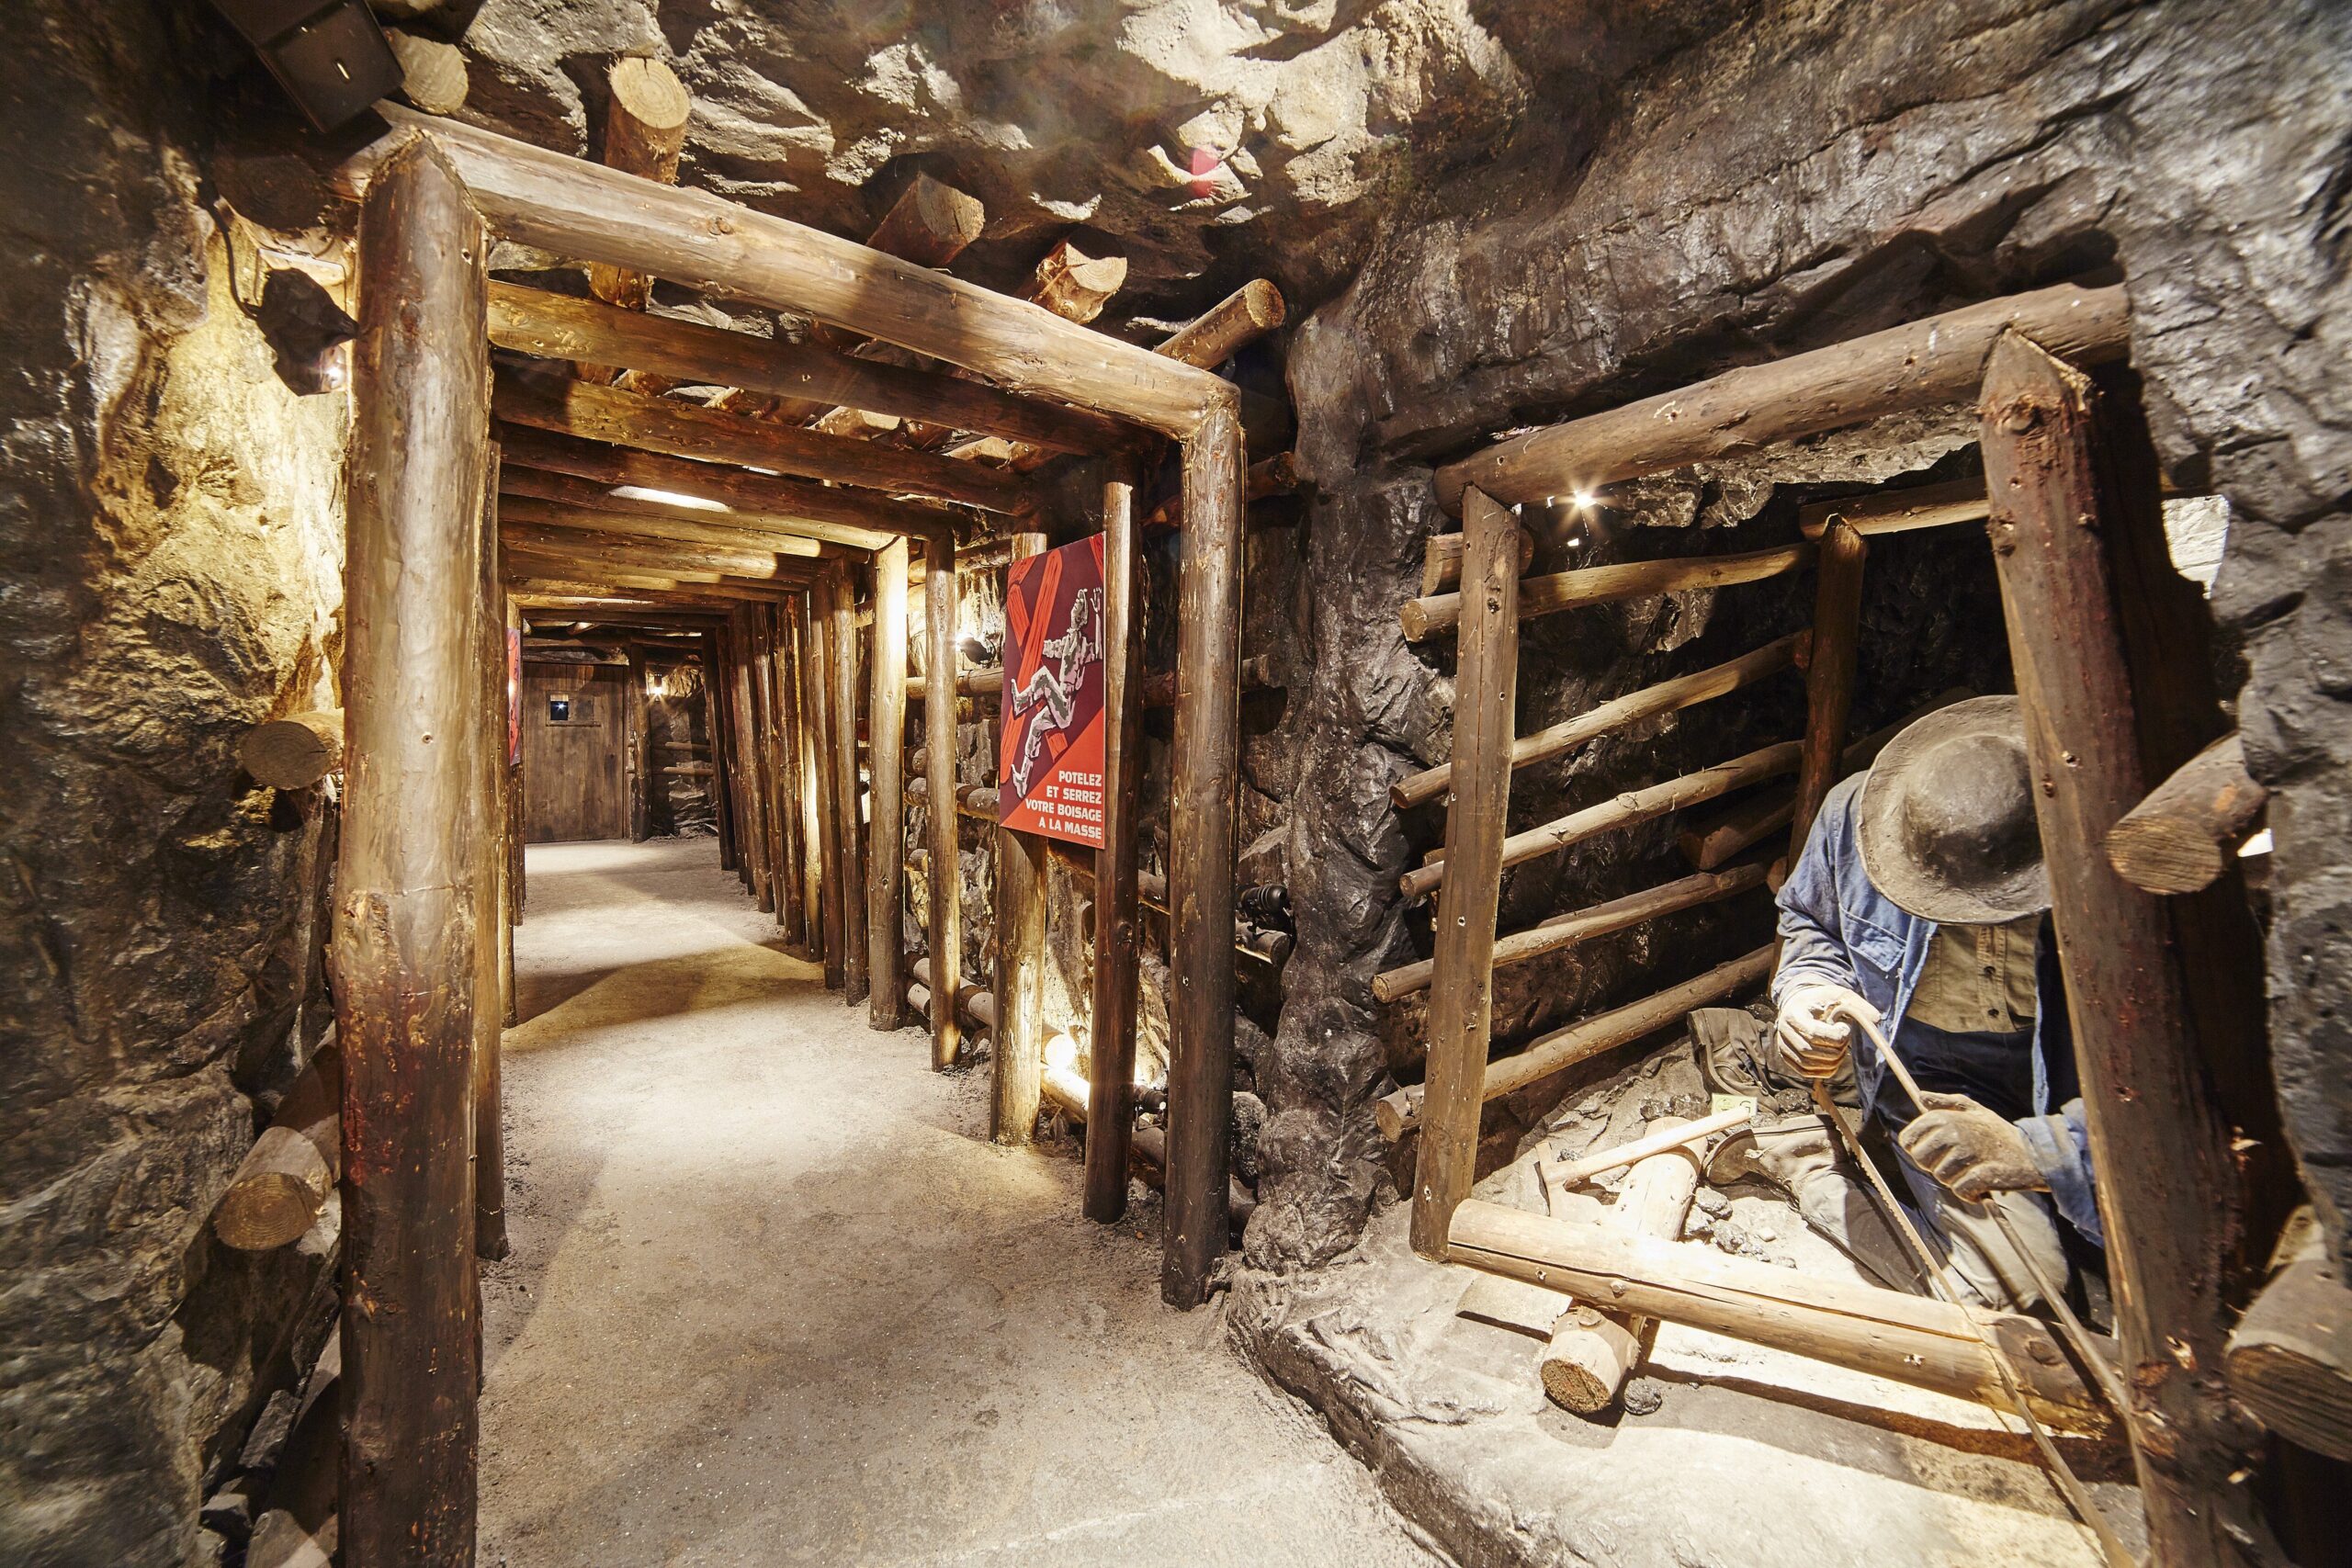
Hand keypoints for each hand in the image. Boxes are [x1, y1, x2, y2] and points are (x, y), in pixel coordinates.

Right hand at [1773, 985, 1876, 1079]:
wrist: (1800, 1003)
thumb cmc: (1821, 999)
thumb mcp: (1840, 995)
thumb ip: (1857, 1005)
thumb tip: (1876, 1019)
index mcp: (1794, 1014)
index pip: (1814, 1034)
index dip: (1835, 1036)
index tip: (1845, 1028)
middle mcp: (1783, 1031)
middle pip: (1810, 1051)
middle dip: (1835, 1050)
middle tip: (1844, 1041)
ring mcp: (1783, 1046)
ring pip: (1808, 1064)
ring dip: (1830, 1062)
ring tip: (1839, 1049)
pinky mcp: (1787, 1057)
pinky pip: (1805, 1072)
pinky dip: (1822, 1071)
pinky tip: (1832, 1060)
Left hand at [1897, 1093, 2048, 1199]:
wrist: (2035, 1154)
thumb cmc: (1999, 1133)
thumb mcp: (1974, 1110)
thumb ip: (1945, 1103)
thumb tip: (1921, 1096)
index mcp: (1945, 1118)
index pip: (1908, 1140)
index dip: (1918, 1150)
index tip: (1935, 1153)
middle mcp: (1953, 1133)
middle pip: (1921, 1160)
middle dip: (1936, 1166)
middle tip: (1958, 1164)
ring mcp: (1968, 1154)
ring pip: (1941, 1178)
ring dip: (1956, 1180)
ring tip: (1974, 1170)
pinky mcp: (1983, 1175)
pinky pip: (1961, 1190)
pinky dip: (1970, 1193)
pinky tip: (1981, 1186)